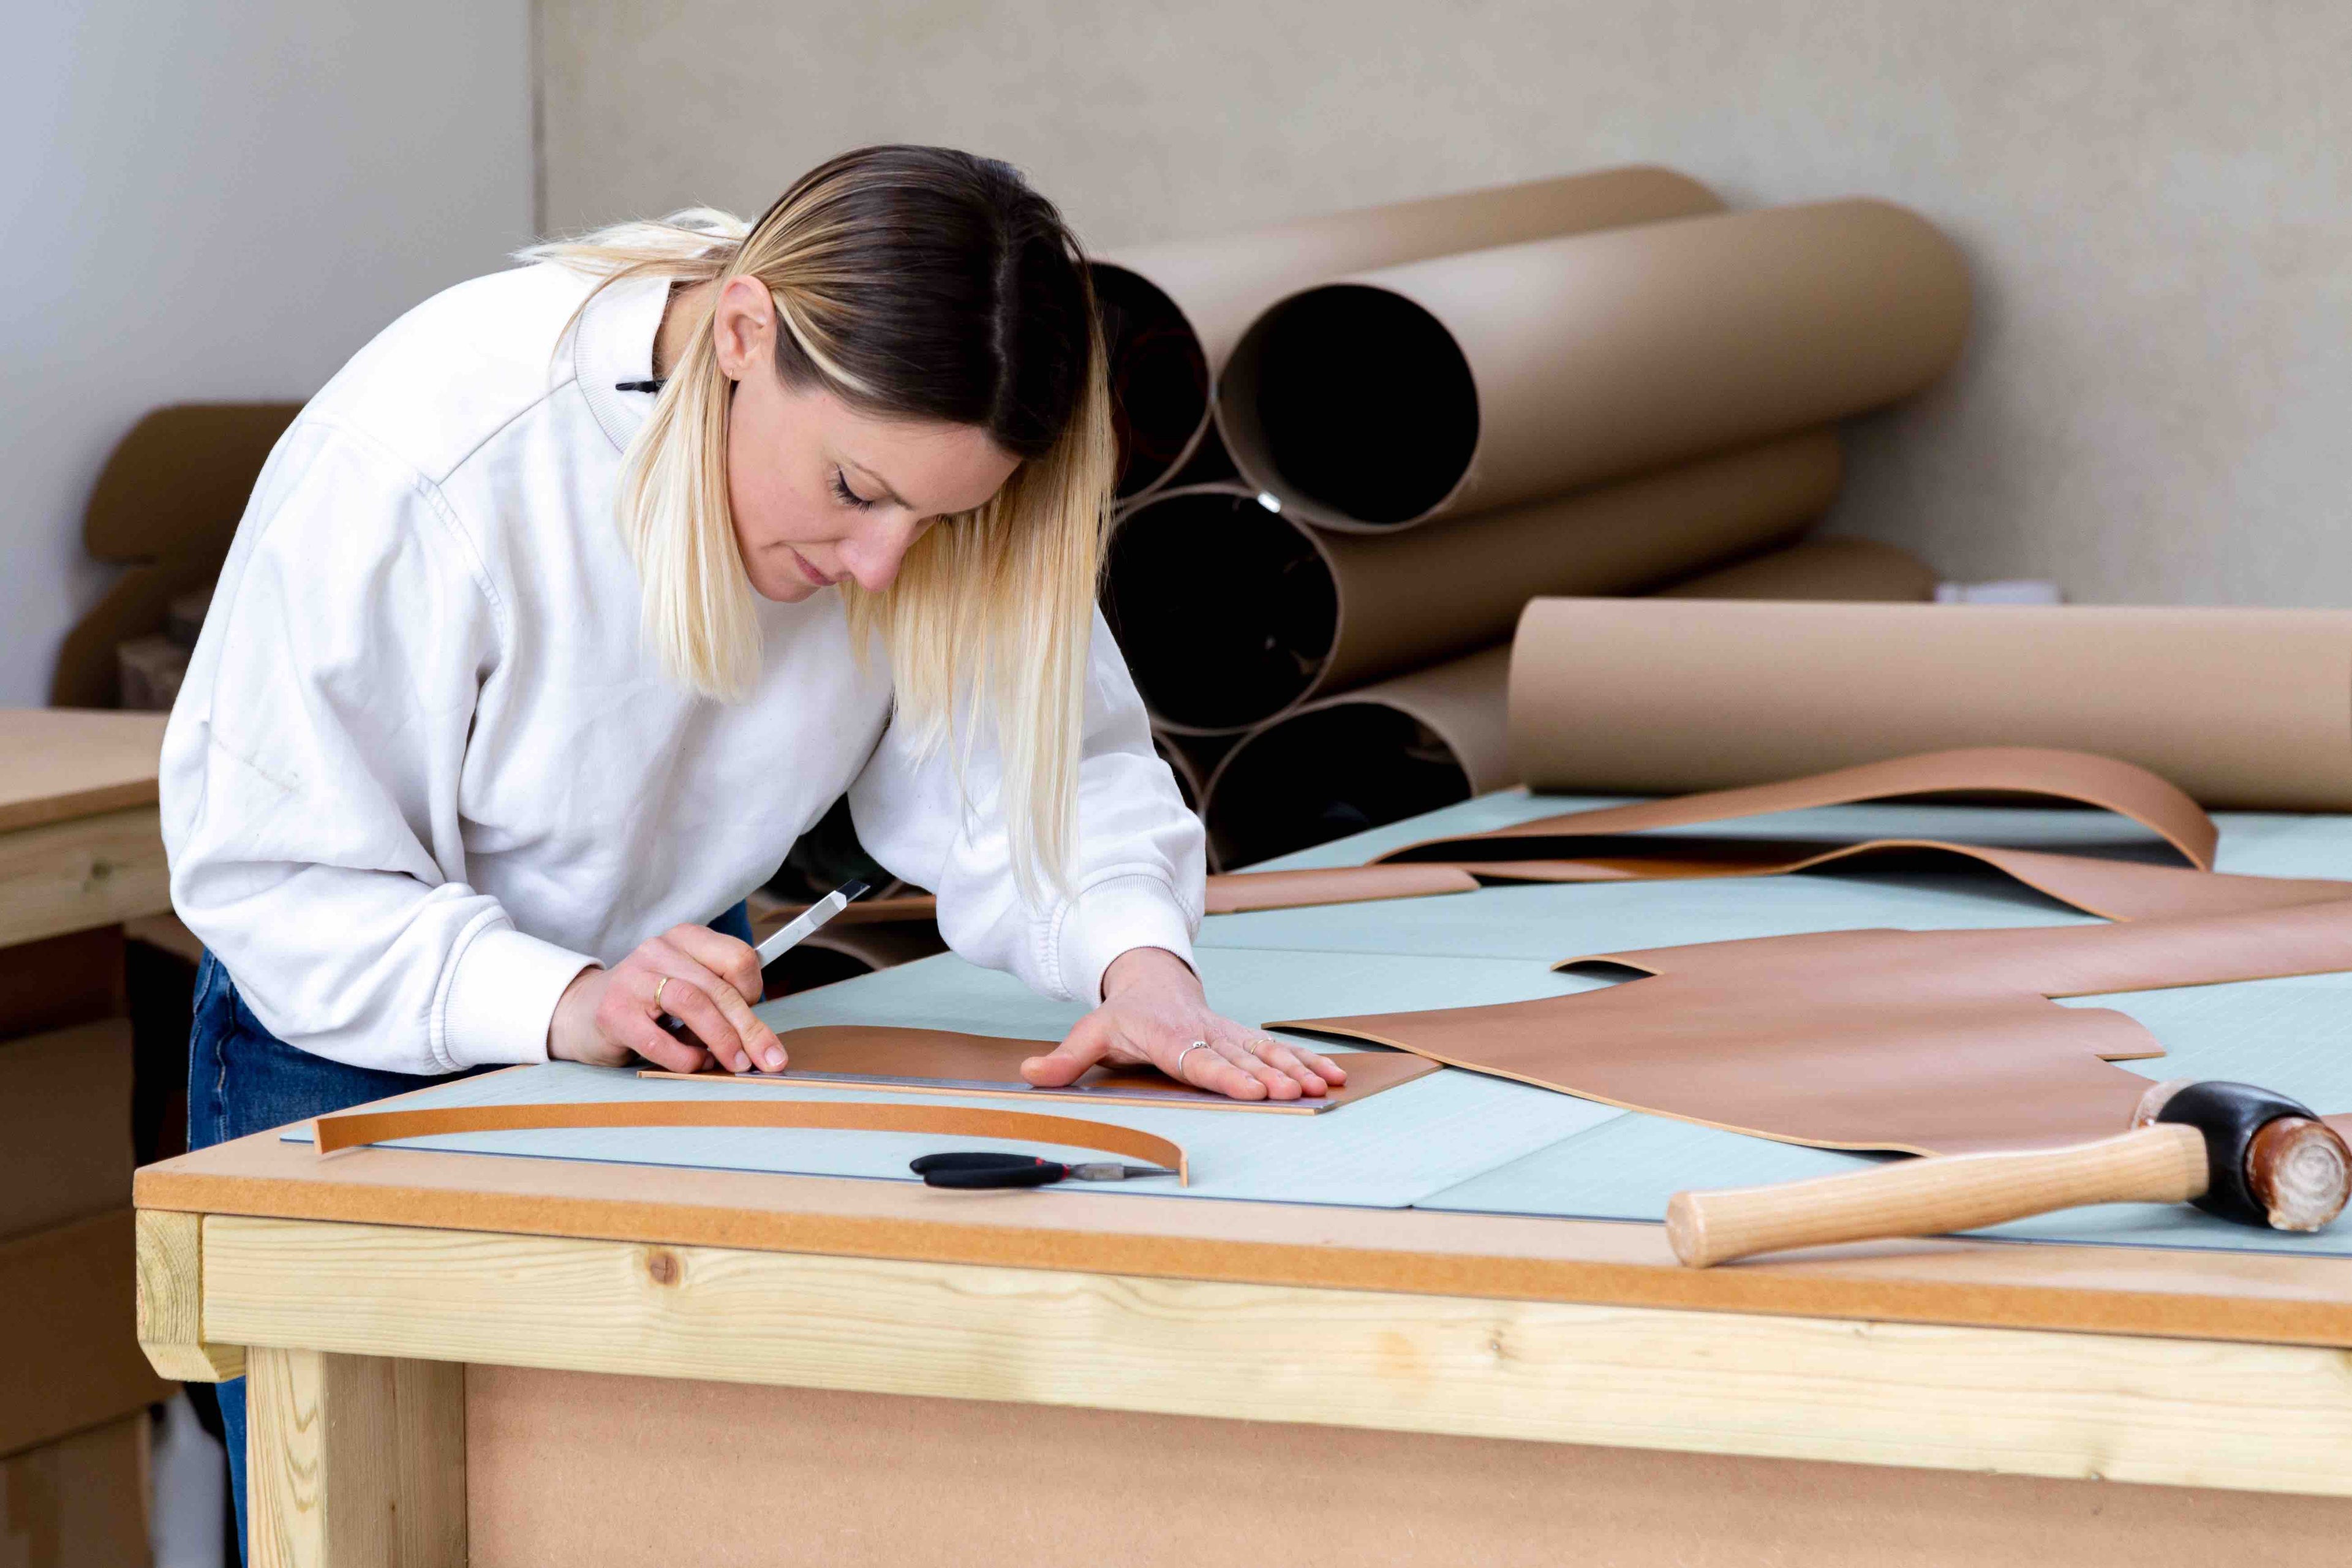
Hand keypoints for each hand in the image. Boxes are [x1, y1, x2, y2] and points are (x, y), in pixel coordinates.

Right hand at [547, 924, 786, 1074]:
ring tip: (735, 1063)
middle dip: (750, 1029)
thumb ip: (721, 1001)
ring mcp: (633, 978)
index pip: (739, 957)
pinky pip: (658, 1038)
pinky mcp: (613, 1012)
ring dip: (722, 1039)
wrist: (581, 1013)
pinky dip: (684, 1057)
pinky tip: (694, 1065)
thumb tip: (763, 1043)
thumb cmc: (648, 1005)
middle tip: (769, 1060)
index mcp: (685, 939)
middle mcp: (659, 950)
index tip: (753, 1020)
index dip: (755, 992)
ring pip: (692, 1002)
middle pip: (719, 987)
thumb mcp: (689, 988)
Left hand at [1021, 946, 1347, 1101]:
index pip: (1198, 1058)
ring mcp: (1228, 1034)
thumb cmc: (1123, 1015)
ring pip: (1266, 1052)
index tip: (1251, 1091)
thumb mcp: (1091, 1032)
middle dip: (1271, 1077)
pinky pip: (1278, 1050)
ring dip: (1296, 1070)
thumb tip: (1027, 1072)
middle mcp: (1204, 1032)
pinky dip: (1307, 1061)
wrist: (1153, 978)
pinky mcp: (1243, 1038)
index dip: (1225, 1076)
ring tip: (1323, 1088)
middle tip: (1296, 1095)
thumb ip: (1065, 1059)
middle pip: (1240, 1058)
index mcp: (1168, 1035)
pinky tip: (1332, 1076)